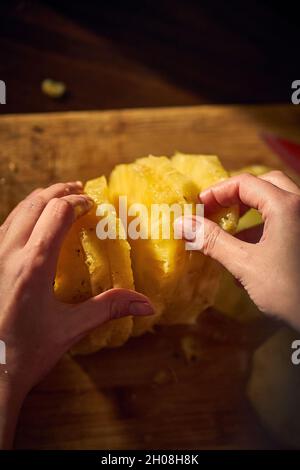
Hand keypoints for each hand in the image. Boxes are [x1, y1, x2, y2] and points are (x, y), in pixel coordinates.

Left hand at [0, 182, 152, 447]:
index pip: (58, 213)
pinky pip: (5, 226)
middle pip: (36, 203)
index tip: (92, 204)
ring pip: (16, 211)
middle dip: (59, 192)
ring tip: (59, 199)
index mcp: (33, 266)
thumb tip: (147, 305)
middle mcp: (8, 253)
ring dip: (40, 200)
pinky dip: (23, 214)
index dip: (78, 202)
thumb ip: (109, 309)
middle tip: (79, 190)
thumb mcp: (71, 329)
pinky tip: (33, 222)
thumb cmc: (27, 353)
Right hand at [177, 170, 299, 330]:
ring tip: (228, 230)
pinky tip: (247, 251)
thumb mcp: (246, 265)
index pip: (245, 183)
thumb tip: (182, 223)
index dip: (216, 192)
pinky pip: (284, 220)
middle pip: (265, 184)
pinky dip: (264, 226)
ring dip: (250, 211)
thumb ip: (213, 240)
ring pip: (276, 202)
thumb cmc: (289, 292)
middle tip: (215, 210)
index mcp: (286, 206)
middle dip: (236, 195)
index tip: (197, 208)